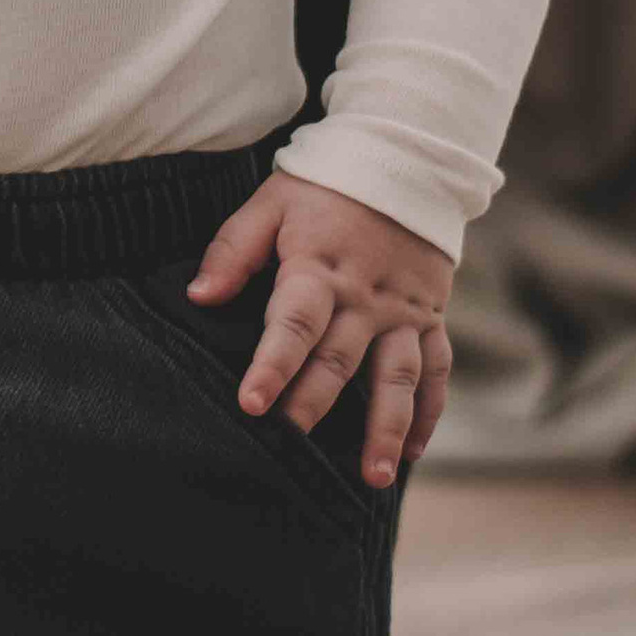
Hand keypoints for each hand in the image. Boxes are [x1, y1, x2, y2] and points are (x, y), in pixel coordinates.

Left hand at [184, 170, 455, 490]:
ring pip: (397, 377)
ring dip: (386, 428)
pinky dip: (429, 411)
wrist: (405, 159)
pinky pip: (436, 369)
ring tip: (373, 476)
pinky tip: (414, 451)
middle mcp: (365, 297)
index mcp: (318, 268)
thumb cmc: (325, 187)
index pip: (293, 324)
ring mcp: (403, 311)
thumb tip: (199, 296)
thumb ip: (233, 250)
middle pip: (339, 361)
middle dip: (313, 407)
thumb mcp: (271, 203)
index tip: (250, 404)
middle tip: (289, 451)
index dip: (272, 365)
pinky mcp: (430, 317)